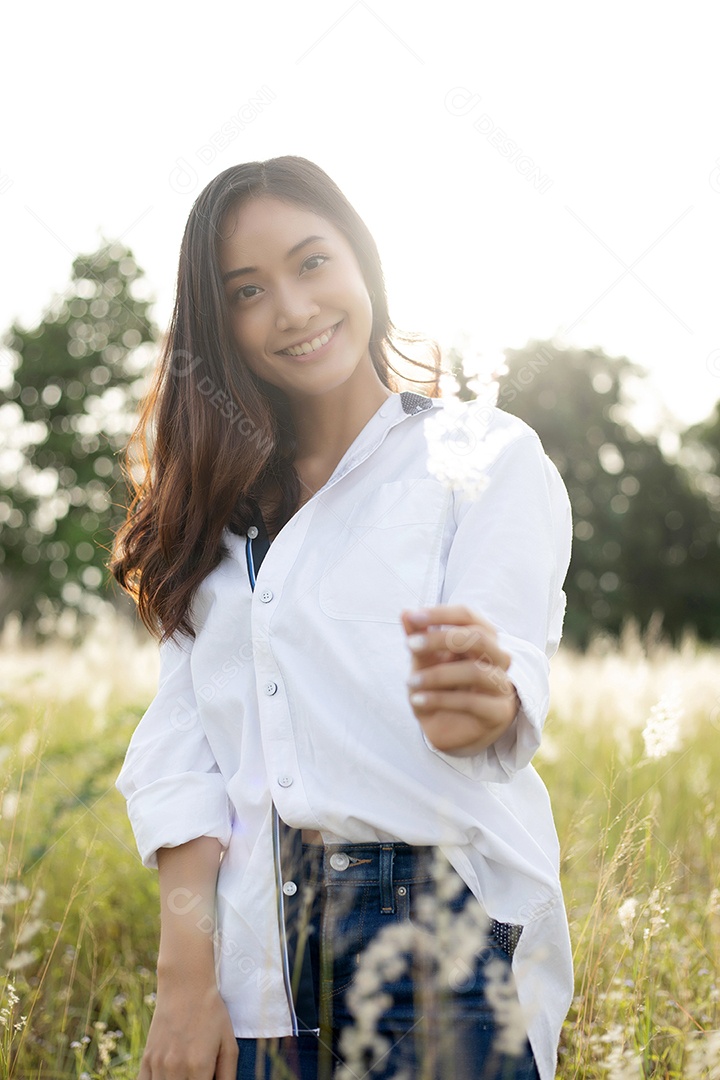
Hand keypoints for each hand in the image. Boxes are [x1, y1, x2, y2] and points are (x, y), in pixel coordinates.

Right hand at [138, 976, 237, 1079]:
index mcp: (199, 1066)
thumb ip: (228, 1076)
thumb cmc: (211, 1013)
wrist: (185, 985)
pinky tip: (167, 1076)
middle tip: (197, 1075)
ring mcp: (158, 1064)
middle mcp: (176, 1068)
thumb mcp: (228, 1043)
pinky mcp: (146, 1059)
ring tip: (185, 1073)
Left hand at [400, 604, 519, 755]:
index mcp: (482, 639)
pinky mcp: (498, 712)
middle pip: (479, 638)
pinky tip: (418, 700)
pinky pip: (471, 702)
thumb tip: (405, 613)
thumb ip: (419, 639)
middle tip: (410, 644)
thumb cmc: (438, 689)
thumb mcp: (424, 663)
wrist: (447, 730)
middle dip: (441, 638)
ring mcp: (502, 686)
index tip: (412, 618)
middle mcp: (498, 658)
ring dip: (438, 674)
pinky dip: (440, 699)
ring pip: (477, 671)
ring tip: (411, 682)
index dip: (441, 614)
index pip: (468, 616)